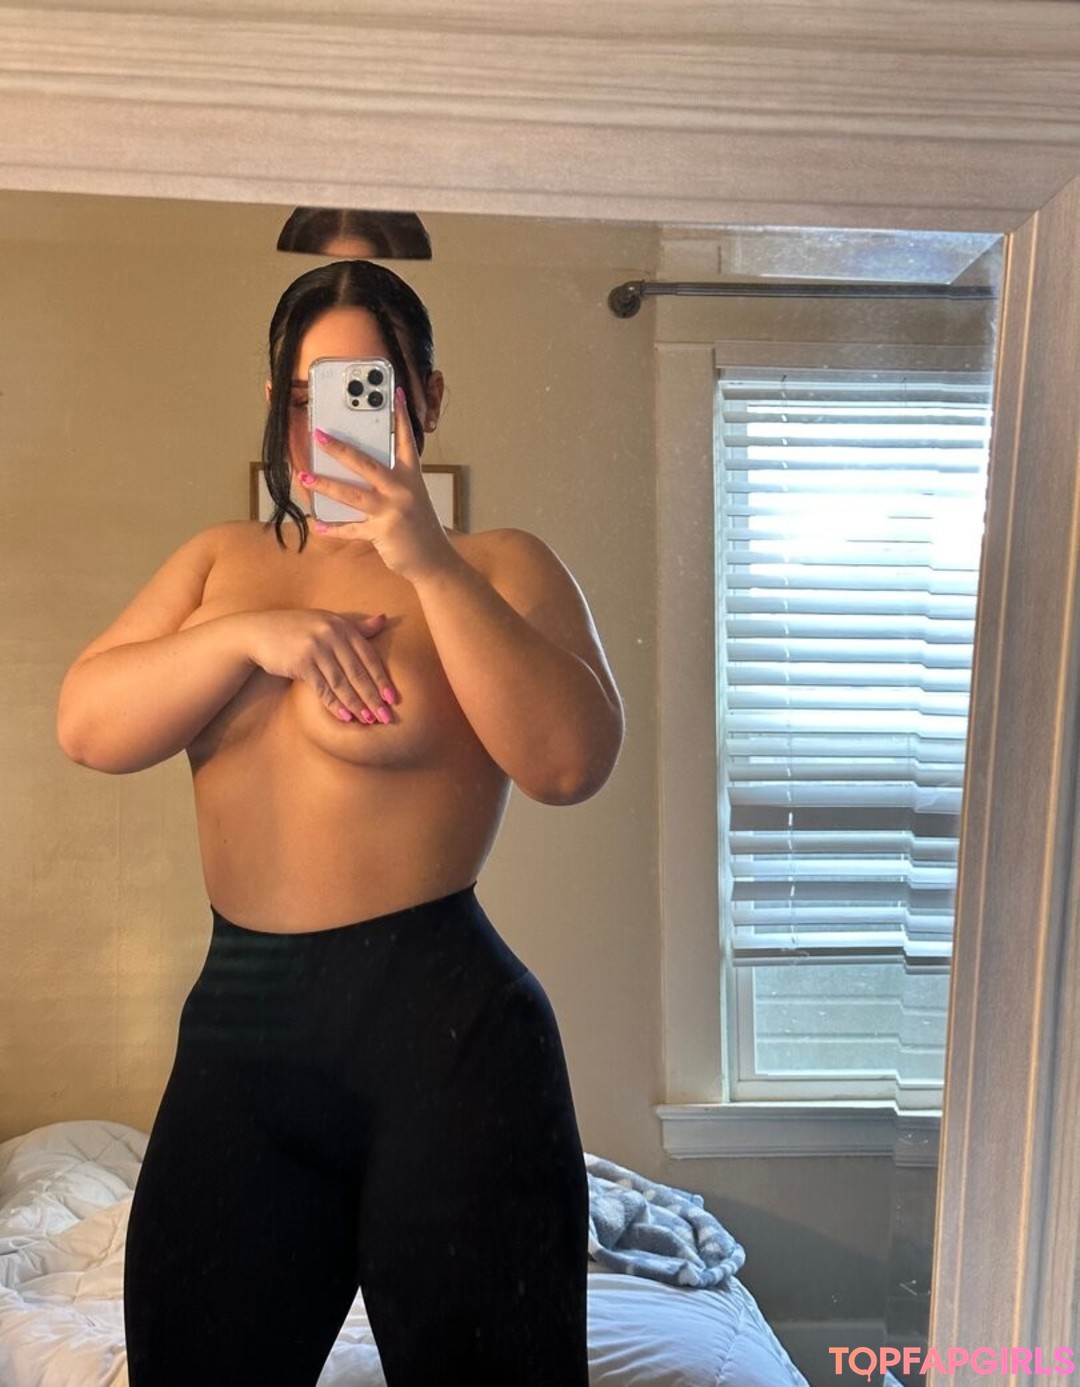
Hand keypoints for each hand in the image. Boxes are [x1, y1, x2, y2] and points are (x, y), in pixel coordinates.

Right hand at [245, 608, 395, 724]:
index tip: (392, 699)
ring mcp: (316, 649)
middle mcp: (332, 636)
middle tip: (386, 717)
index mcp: (343, 626)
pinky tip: (346, 717)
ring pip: (342, 683)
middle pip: (358, 673)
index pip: (369, 657)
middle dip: (373, 698)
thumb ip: (357, 626)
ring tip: (368, 721)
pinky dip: (335, 704)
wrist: (259, 631)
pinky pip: (323, 689)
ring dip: (357, 705)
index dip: (382, 680)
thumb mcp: (328, 621)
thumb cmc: (298, 627)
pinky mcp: (301, 663)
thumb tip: (384, 619)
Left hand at [301, 387, 455, 582]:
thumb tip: (355, 471)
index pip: (406, 440)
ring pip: (352, 494)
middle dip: (339, 448)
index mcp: (412, 477)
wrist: (434, 561)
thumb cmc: (419, 527)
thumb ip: (391, 483)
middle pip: (366, 463)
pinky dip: (333, 529)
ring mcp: (392, 511)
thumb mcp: (412, 498)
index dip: (401, 416)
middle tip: (319, 434)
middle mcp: (403, 489)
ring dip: (325, 485)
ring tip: (304, 477)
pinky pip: (352, 529)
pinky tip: (318, 525)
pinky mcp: (383, 532)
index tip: (395, 393)